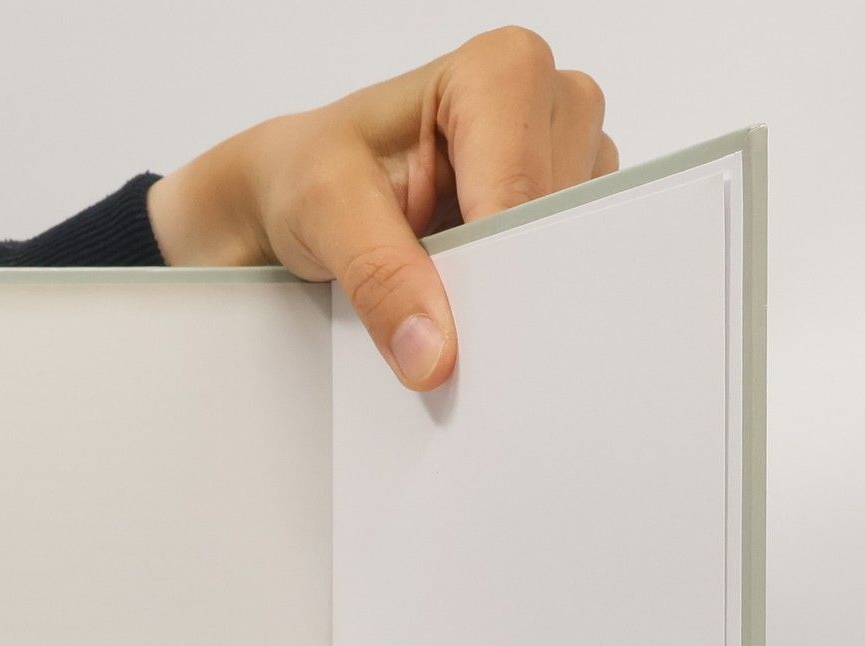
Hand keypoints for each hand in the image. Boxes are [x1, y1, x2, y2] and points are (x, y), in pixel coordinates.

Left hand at [146, 27, 616, 388]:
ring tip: (443, 288)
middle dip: (501, 281)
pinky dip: (513, 302)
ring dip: (507, 293)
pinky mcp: (558, 214)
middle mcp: (549, 103)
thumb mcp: (326, 212)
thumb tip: (432, 355)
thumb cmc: (314, 175)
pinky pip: (559, 274)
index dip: (490, 262)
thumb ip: (380, 276)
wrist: (297, 197)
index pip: (522, 187)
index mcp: (500, 71)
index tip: (452, 321)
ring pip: (566, 252)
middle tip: (441, 315)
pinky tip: (467, 297)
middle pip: (555, 221)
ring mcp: (564, 161)